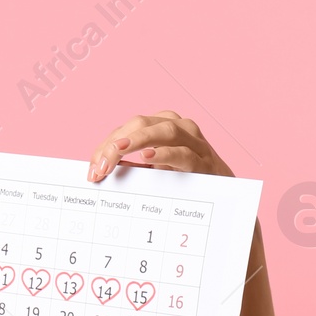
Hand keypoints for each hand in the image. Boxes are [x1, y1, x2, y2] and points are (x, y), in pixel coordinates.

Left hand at [85, 111, 234, 181]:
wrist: (223, 191)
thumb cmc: (183, 177)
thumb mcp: (153, 170)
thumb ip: (130, 166)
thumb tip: (98, 172)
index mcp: (161, 124)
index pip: (126, 129)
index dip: (105, 147)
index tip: (91, 171)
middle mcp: (177, 126)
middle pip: (140, 124)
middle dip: (115, 145)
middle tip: (99, 167)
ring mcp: (193, 141)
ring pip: (163, 131)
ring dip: (137, 140)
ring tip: (117, 151)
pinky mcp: (204, 160)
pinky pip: (183, 153)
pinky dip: (163, 153)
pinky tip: (147, 157)